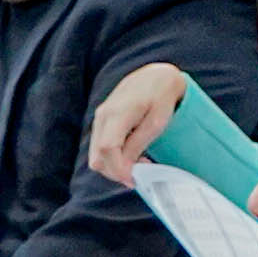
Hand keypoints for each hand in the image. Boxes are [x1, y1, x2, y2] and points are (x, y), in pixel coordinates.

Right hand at [85, 62, 193, 183]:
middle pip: (98, 158)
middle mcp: (103, 116)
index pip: (108, 149)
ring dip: (116, 167)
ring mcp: (99, 119)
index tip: (134, 179)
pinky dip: (114, 159)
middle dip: (117, 173)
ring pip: (97, 156)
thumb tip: (126, 167)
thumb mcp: (156, 122)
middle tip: (141, 174)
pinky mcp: (101, 123)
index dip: (119, 169)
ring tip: (140, 163)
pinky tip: (133, 155)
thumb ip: (138, 144)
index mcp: (117, 113)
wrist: (155, 77)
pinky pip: (100, 149)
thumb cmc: (160, 97)